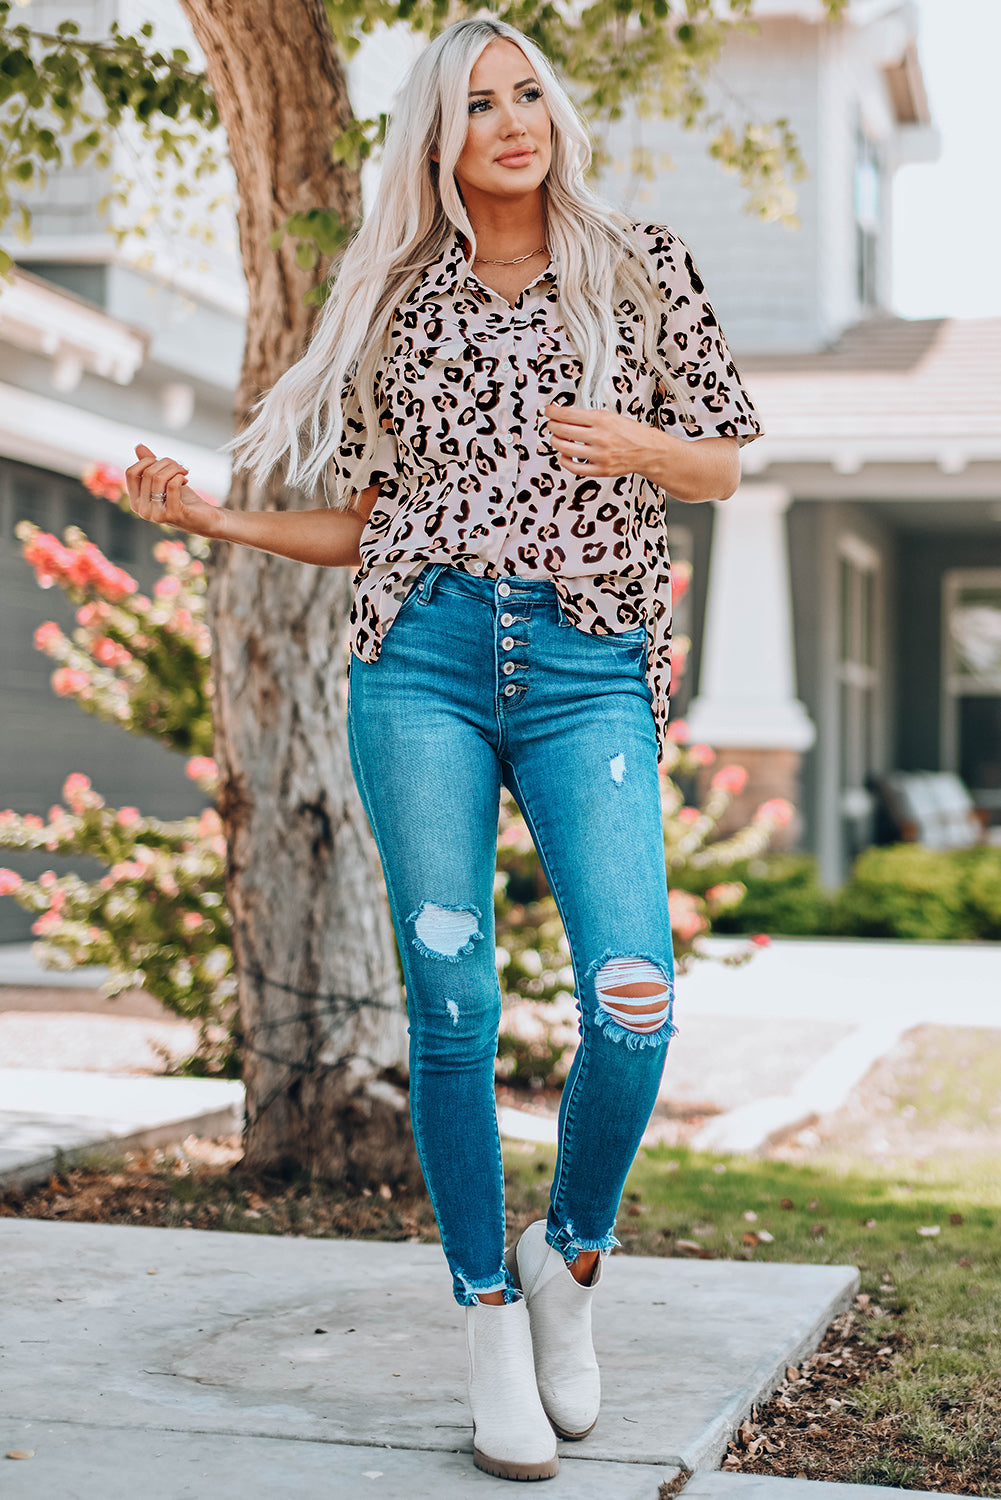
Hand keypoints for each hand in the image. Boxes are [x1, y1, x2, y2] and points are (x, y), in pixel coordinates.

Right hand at [125, 445, 221, 536]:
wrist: (206, 520)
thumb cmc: (184, 500)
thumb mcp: (165, 481)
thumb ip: (151, 466)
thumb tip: (139, 446)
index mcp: (136, 502)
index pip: (131, 473)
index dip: (147, 461)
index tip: (163, 463)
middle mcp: (142, 510)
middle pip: (147, 473)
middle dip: (166, 463)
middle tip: (180, 466)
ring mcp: (156, 515)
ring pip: (159, 477)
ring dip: (175, 469)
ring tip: (184, 472)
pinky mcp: (172, 515)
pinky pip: (171, 485)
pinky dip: (180, 477)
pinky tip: (185, 480)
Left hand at [543, 404, 661, 479]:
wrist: (648, 450)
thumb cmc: (631, 433)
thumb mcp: (611, 416)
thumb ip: (589, 417)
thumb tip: (566, 415)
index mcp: (602, 420)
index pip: (568, 414)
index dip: (553, 412)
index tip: (548, 411)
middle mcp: (600, 437)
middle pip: (563, 430)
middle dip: (552, 426)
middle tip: (550, 424)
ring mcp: (599, 455)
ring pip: (565, 448)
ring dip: (555, 442)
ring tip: (556, 438)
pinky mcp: (600, 470)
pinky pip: (574, 467)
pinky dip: (564, 460)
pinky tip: (564, 454)